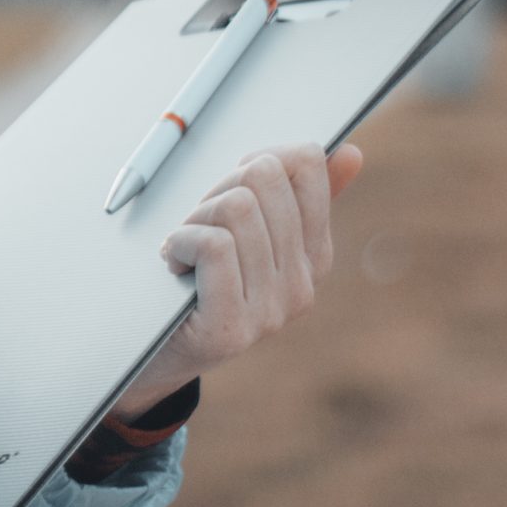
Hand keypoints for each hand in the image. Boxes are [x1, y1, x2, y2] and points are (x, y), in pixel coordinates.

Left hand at [108, 140, 362, 419]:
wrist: (157, 353)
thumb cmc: (199, 278)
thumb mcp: (249, 233)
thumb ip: (298, 195)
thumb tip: (349, 152)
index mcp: (314, 255)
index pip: (305, 165)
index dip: (255, 157)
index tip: (230, 185)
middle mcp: (302, 285)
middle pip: (264, 179)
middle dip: (219, 187)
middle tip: (199, 223)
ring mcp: (271, 311)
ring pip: (238, 208)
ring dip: (195, 218)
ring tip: (184, 249)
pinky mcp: (233, 328)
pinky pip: (215, 245)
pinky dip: (181, 241)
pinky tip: (174, 263)